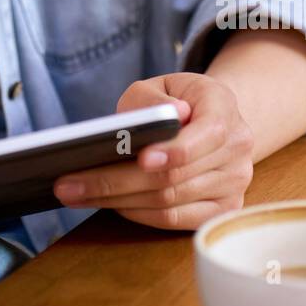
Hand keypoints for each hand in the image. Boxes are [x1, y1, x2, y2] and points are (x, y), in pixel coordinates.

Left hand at [53, 73, 254, 229]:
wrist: (208, 120)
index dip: (172, 150)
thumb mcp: (160, 84)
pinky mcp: (220, 211)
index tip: (141, 159)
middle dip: (117, 181)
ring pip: (169, 202)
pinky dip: (138, 214)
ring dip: (118, 201)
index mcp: (224, 108)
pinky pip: (174, 220)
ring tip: (76, 194)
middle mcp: (237, 149)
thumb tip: (165, 116)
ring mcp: (234, 185)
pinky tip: (108, 204)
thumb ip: (153, 99)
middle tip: (68, 184)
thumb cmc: (176, 100)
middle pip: (174, 177)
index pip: (204, 135)